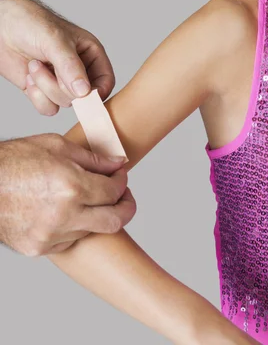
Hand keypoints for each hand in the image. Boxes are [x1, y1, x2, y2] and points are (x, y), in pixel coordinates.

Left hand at [0, 0, 114, 114]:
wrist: (1, 25)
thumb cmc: (30, 22)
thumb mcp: (55, 41)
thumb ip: (71, 67)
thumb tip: (84, 92)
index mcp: (90, 53)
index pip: (106, 80)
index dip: (98, 91)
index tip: (83, 95)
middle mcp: (79, 70)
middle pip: (83, 97)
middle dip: (61, 85)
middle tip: (47, 65)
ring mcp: (61, 82)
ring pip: (65, 103)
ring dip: (46, 88)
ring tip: (35, 65)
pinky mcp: (44, 91)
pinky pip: (49, 108)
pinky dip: (36, 97)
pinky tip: (29, 78)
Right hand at [0, 133, 135, 255]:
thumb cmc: (14, 161)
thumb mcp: (56, 146)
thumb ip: (93, 158)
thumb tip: (118, 163)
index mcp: (71, 186)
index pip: (114, 191)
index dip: (122, 181)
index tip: (119, 174)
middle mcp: (64, 215)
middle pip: (115, 221)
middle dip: (125, 206)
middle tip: (123, 195)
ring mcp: (50, 236)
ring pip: (92, 230)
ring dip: (97, 214)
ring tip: (89, 198)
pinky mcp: (38, 248)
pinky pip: (69, 240)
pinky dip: (75, 226)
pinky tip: (67, 210)